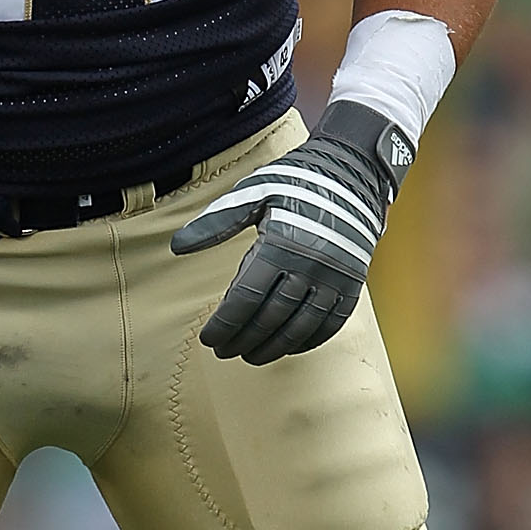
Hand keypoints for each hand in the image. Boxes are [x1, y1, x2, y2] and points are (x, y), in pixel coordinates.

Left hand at [170, 100, 412, 363]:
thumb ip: (216, 221)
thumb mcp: (253, 192)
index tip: (208, 339)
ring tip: (251, 356)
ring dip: (273, 348)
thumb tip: (178, 246)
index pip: (245, 297)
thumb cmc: (295, 181)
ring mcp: (334, 279)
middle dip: (243, 340)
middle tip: (223, 353)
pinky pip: (330, 324)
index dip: (225, 323)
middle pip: (270, 318)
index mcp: (280, 244)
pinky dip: (308, 341)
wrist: (352, 173)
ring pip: (300, 327)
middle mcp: (309, 266)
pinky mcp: (352, 285)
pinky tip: (289, 348)